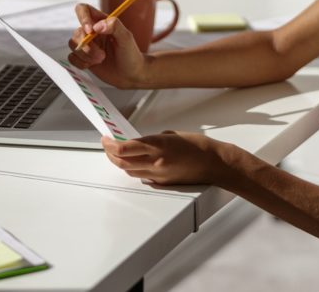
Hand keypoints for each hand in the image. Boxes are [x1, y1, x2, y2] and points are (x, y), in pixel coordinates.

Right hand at [67, 3, 149, 88]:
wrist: (130, 74)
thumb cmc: (131, 54)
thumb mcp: (127, 38)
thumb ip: (115, 26)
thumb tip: (98, 25)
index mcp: (101, 21)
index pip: (83, 9)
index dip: (83, 17)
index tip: (90, 31)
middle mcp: (91, 32)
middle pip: (77, 32)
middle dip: (87, 46)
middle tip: (102, 55)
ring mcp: (86, 45)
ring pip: (73, 45)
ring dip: (86, 55)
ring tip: (101, 60)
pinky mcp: (83, 57)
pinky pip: (72, 58)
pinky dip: (81, 63)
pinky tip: (93, 65)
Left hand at [101, 131, 236, 185]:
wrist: (213, 164)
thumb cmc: (199, 146)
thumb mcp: (173, 135)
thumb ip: (154, 138)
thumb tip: (139, 141)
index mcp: (159, 146)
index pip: (125, 148)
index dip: (110, 144)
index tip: (106, 138)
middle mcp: (156, 162)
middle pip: (122, 162)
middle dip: (110, 154)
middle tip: (106, 145)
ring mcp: (158, 174)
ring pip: (129, 171)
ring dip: (120, 163)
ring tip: (117, 153)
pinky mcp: (162, 183)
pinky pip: (141, 177)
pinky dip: (133, 170)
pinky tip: (133, 163)